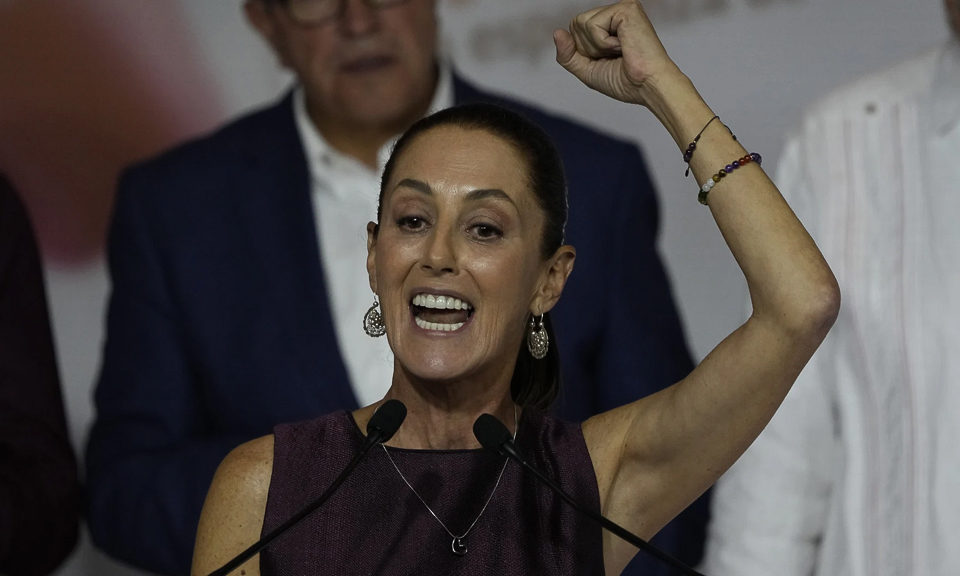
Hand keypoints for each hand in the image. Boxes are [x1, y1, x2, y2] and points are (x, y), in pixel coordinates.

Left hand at [554, 0, 680, 107]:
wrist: (647, 87)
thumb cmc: (626, 82)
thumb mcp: (587, 70)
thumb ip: (568, 54)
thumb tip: (556, 33)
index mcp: (610, 26)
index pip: (575, 29)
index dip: (584, 51)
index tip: (608, 60)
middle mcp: (616, 13)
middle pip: (576, 24)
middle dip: (589, 48)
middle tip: (615, 56)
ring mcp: (622, 8)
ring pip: (581, 23)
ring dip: (596, 46)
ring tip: (620, 51)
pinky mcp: (626, 8)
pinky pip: (592, 24)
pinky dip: (603, 43)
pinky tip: (623, 46)